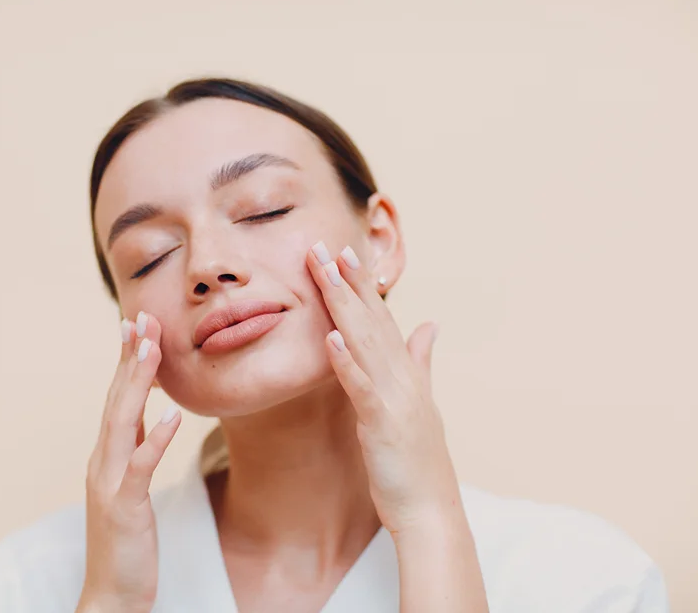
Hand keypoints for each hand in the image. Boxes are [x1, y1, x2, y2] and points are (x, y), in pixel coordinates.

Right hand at [78, 312, 180, 612]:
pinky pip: (141, 467)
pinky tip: (173, 414)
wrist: (111, 596)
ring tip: (152, 348)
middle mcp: (102, 462)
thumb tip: (148, 416)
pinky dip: (155, 438)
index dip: (126, 361)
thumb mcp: (130, 488)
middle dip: (130, 358)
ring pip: (122, 423)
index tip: (136, 325)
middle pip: (116, 400)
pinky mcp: (124, 508)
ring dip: (137, 383)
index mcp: (106, 456)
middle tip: (141, 317)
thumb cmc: (125, 544)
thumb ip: (134, 450)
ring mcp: (109, 484)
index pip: (117, 399)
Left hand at [306, 241, 461, 534]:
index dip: (363, 284)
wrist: (430, 511)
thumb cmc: (418, 461)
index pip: (382, 318)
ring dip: (345, 305)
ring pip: (365, 342)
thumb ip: (422, 361)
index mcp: (406, 372)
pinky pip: (361, 387)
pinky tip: (329, 337)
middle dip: (348, 281)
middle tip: (325, 245)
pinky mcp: (383, 423)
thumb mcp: (421, 404)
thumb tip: (429, 325)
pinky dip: (347, 361)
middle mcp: (403, 377)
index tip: (344, 253)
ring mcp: (394, 398)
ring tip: (327, 272)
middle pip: (371, 320)